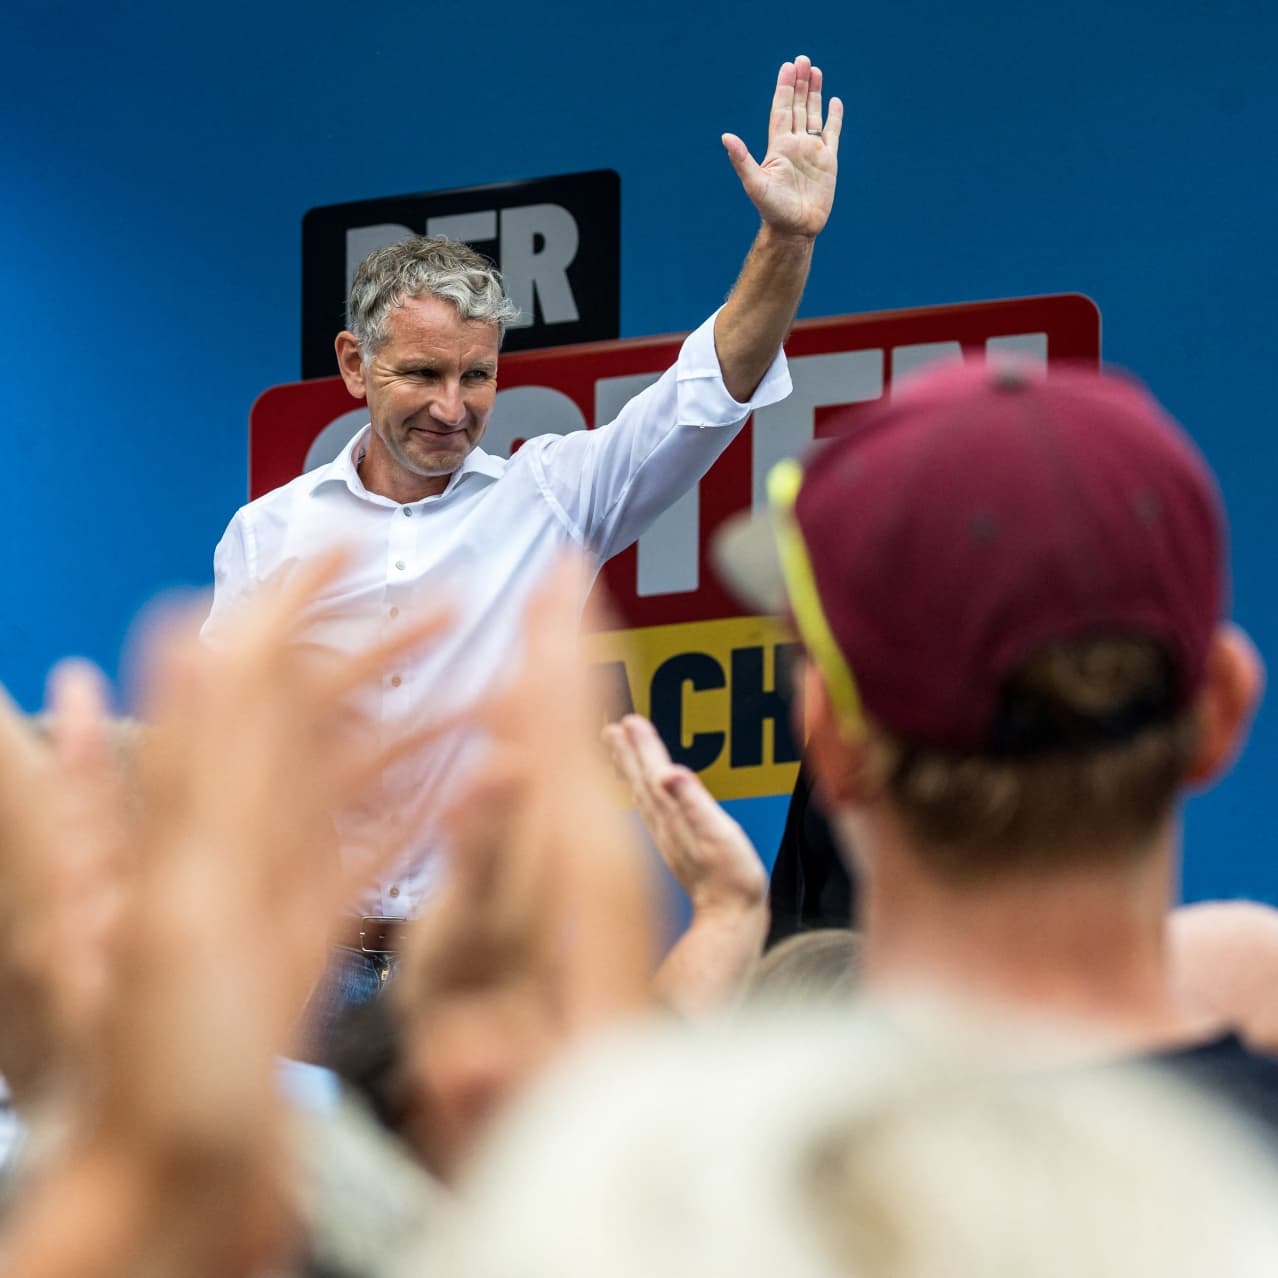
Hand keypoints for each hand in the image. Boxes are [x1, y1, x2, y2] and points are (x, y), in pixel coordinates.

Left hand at [603, 714, 766, 913]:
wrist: (730, 916)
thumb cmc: (730, 877)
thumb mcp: (718, 833)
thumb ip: (693, 801)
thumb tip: (670, 772)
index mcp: (674, 815)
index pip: (653, 771)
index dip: (642, 745)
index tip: (629, 721)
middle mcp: (664, 825)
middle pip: (640, 781)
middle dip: (626, 752)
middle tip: (611, 729)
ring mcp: (666, 837)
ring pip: (641, 795)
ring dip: (629, 770)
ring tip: (617, 751)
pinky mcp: (673, 847)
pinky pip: (650, 812)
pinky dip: (642, 794)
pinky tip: (644, 793)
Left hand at [722, 54, 841, 238]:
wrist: (794, 229)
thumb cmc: (772, 210)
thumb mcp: (755, 183)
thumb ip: (742, 159)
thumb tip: (725, 137)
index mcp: (778, 146)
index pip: (781, 110)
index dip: (784, 88)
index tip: (787, 67)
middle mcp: (794, 145)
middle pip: (797, 107)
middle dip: (799, 84)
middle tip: (802, 60)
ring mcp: (811, 152)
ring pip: (813, 115)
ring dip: (814, 94)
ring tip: (815, 70)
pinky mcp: (827, 162)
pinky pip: (831, 134)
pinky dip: (834, 118)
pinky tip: (834, 102)